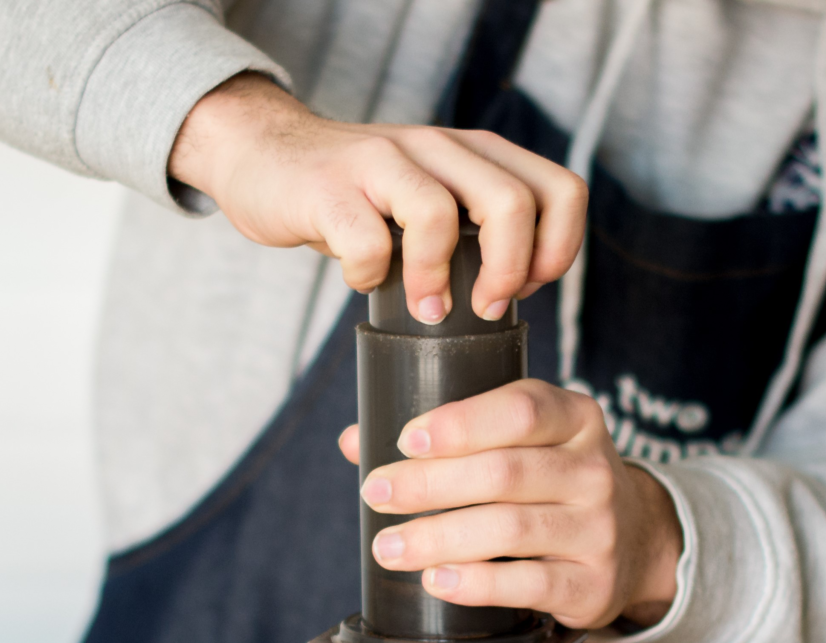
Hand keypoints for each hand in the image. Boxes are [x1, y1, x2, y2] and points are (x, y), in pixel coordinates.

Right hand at [169, 73, 587, 323]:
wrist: (265, 157)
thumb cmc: (360, 198)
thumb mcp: (432, 199)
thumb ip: (473, 229)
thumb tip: (511, 295)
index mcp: (476, 155)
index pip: (560, 191)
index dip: (557, 250)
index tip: (526, 290)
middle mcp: (438, 148)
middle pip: (512, 204)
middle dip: (509, 272)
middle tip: (486, 310)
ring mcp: (382, 162)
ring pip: (439, 216)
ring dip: (437, 280)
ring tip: (427, 311)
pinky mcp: (330, 189)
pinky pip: (367, 242)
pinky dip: (368, 276)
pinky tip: (363, 282)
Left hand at [339, 380, 682, 629]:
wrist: (636, 541)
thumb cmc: (556, 482)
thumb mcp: (523, 444)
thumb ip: (450, 436)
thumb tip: (356, 441)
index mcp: (575, 418)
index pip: (521, 410)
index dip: (460, 424)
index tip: (405, 440)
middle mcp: (593, 470)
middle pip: (505, 472)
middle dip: (429, 484)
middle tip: (375, 493)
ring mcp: (597, 529)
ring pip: (510, 530)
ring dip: (439, 537)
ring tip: (389, 546)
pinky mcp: (592, 584)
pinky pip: (529, 584)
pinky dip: (477, 583)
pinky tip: (436, 579)